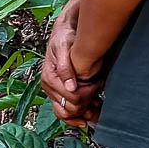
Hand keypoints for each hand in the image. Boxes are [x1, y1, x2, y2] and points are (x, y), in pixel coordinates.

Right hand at [40, 2, 103, 127]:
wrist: (63, 33)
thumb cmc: (64, 38)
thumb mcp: (64, 48)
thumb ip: (65, 68)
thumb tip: (70, 87)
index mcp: (49, 78)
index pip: (71, 97)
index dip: (88, 94)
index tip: (98, 83)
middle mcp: (49, 88)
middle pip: (69, 109)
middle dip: (87, 102)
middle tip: (98, 90)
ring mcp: (54, 92)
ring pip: (67, 114)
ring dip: (84, 112)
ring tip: (97, 104)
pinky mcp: (60, 93)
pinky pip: (67, 112)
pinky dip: (80, 114)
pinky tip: (91, 108)